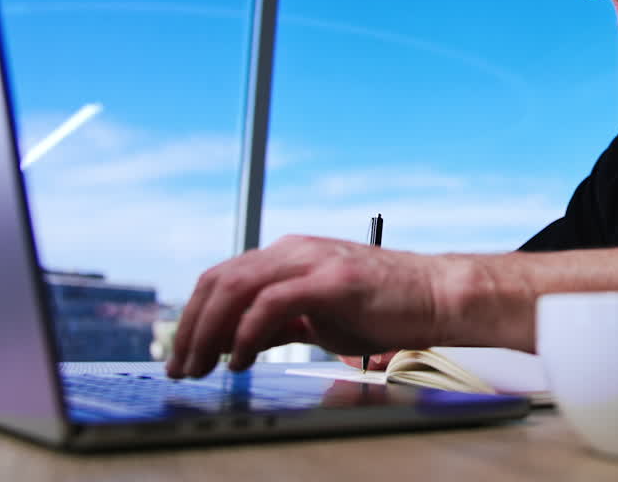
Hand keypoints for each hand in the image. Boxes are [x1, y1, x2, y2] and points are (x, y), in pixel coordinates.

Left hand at [165, 234, 448, 377]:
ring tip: (202, 367)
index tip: (183, 352)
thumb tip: (234, 343)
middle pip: (219, 280)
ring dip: (209, 332)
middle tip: (181, 366)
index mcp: (288, 254)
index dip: (195, 316)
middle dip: (191, 327)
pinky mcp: (331, 280)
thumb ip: (277, 323)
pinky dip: (248, 333)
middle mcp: (293, 250)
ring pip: (236, 288)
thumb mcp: (319, 316)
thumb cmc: (384, 307)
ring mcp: (312, 261)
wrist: (436, 295)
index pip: (223, 278)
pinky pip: (272, 302)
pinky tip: (242, 360)